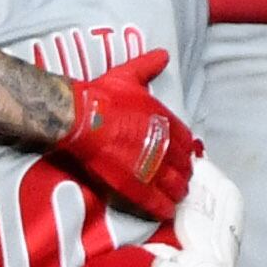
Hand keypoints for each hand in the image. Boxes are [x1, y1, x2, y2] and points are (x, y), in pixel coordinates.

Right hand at [54, 50, 197, 218]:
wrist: (81, 117)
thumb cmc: (102, 95)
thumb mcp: (128, 75)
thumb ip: (148, 66)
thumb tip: (163, 54)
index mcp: (165, 120)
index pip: (185, 140)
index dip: (186, 150)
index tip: (185, 156)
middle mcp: (164, 145)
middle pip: (183, 165)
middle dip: (184, 173)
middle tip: (183, 179)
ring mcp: (151, 167)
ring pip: (173, 185)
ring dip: (178, 191)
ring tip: (178, 196)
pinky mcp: (135, 185)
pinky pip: (155, 201)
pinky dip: (163, 207)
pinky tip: (167, 211)